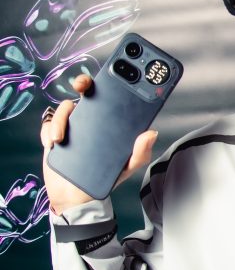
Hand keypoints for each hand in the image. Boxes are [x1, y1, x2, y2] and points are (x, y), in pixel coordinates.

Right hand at [41, 74, 158, 214]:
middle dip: (82, 82)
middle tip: (82, 85)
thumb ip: (140, 153)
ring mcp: (71, 126)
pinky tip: (53, 144)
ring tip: (61, 139)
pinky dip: (49, 131)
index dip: (112, 80)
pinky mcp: (53, 136)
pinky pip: (48, 125)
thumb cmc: (105, 178)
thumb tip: (151, 133)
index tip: (115, 72)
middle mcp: (90, 119)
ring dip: (62, 119)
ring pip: (64, 109)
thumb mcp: (127, 167)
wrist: (79, 198)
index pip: (110, 96)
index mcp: (108, 122)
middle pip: (85, 93)